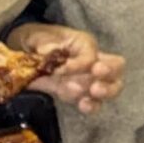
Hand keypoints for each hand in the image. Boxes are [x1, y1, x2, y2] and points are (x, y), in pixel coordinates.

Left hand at [7, 22, 125, 113]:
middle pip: (117, 66)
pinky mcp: (79, 95)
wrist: (26, 52)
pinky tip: (83, 105)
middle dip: (109, 74)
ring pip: (112, 86)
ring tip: (92, 93)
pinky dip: (91, 105)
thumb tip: (48, 52)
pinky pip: (94, 103)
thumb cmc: (36, 40)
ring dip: (105, 92)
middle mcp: (92, 61)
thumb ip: (44, 43)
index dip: (78, 65)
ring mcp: (88, 80)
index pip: (90, 55)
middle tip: (95, 83)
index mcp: (84, 44)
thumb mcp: (37, 36)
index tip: (60, 69)